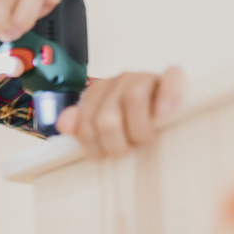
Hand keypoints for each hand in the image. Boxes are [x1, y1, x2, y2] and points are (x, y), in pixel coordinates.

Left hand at [55, 67, 185, 157]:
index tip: (107, 156)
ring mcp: (144, 78)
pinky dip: (167, 98)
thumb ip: (81, 126)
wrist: (167, 111)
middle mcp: (118, 82)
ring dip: (140, 130)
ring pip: (133, 98)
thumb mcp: (104, 129)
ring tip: (147, 140)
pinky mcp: (170, 79)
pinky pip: (170, 80)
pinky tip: (164, 115)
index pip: (85, 125)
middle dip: (117, 144)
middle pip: (107, 118)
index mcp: (98, 92)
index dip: (95, 147)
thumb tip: (63, 124)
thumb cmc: (134, 125)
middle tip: (129, 150)